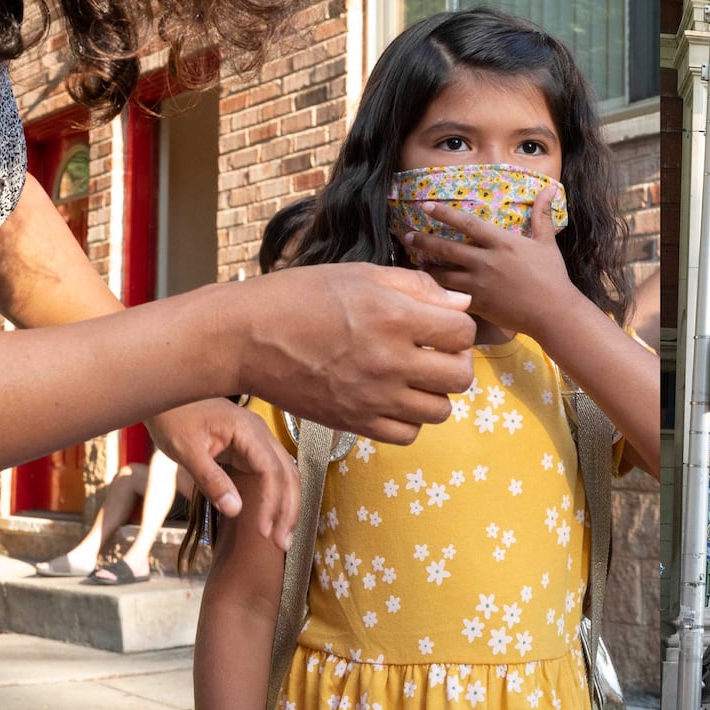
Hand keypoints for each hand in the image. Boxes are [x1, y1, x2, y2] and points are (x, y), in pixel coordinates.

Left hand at [145, 398, 298, 550]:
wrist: (167, 393)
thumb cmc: (172, 417)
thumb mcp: (186, 451)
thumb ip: (211, 480)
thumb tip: (236, 511)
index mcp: (249, 431)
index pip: (272, 472)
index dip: (272, 504)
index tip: (264, 532)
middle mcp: (261, 434)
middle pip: (289, 474)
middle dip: (288, 510)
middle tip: (282, 543)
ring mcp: (259, 440)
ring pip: (286, 474)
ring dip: (286, 504)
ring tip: (281, 536)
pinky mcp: (251, 447)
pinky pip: (272, 473)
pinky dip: (276, 495)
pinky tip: (272, 515)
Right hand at [232, 264, 475, 444]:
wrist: (245, 337)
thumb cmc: (300, 296)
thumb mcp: (360, 274)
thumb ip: (417, 287)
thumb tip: (462, 303)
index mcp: (394, 317)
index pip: (463, 333)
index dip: (459, 327)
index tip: (442, 324)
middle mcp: (389, 362)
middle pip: (460, 377)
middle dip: (456, 362)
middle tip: (435, 352)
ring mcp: (372, 397)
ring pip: (440, 411)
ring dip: (435, 393)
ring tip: (415, 376)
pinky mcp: (354, 422)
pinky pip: (407, 435)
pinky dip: (409, 420)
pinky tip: (394, 398)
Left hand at [404, 188, 575, 336]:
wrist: (553, 312)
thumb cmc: (552, 276)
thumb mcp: (547, 243)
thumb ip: (542, 215)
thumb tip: (549, 188)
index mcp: (502, 242)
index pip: (467, 223)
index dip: (444, 213)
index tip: (426, 206)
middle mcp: (486, 261)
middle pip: (446, 248)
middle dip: (424, 241)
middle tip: (407, 236)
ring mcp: (480, 284)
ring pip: (443, 274)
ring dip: (426, 268)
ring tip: (414, 264)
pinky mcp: (479, 304)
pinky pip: (452, 296)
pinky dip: (439, 292)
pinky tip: (429, 289)